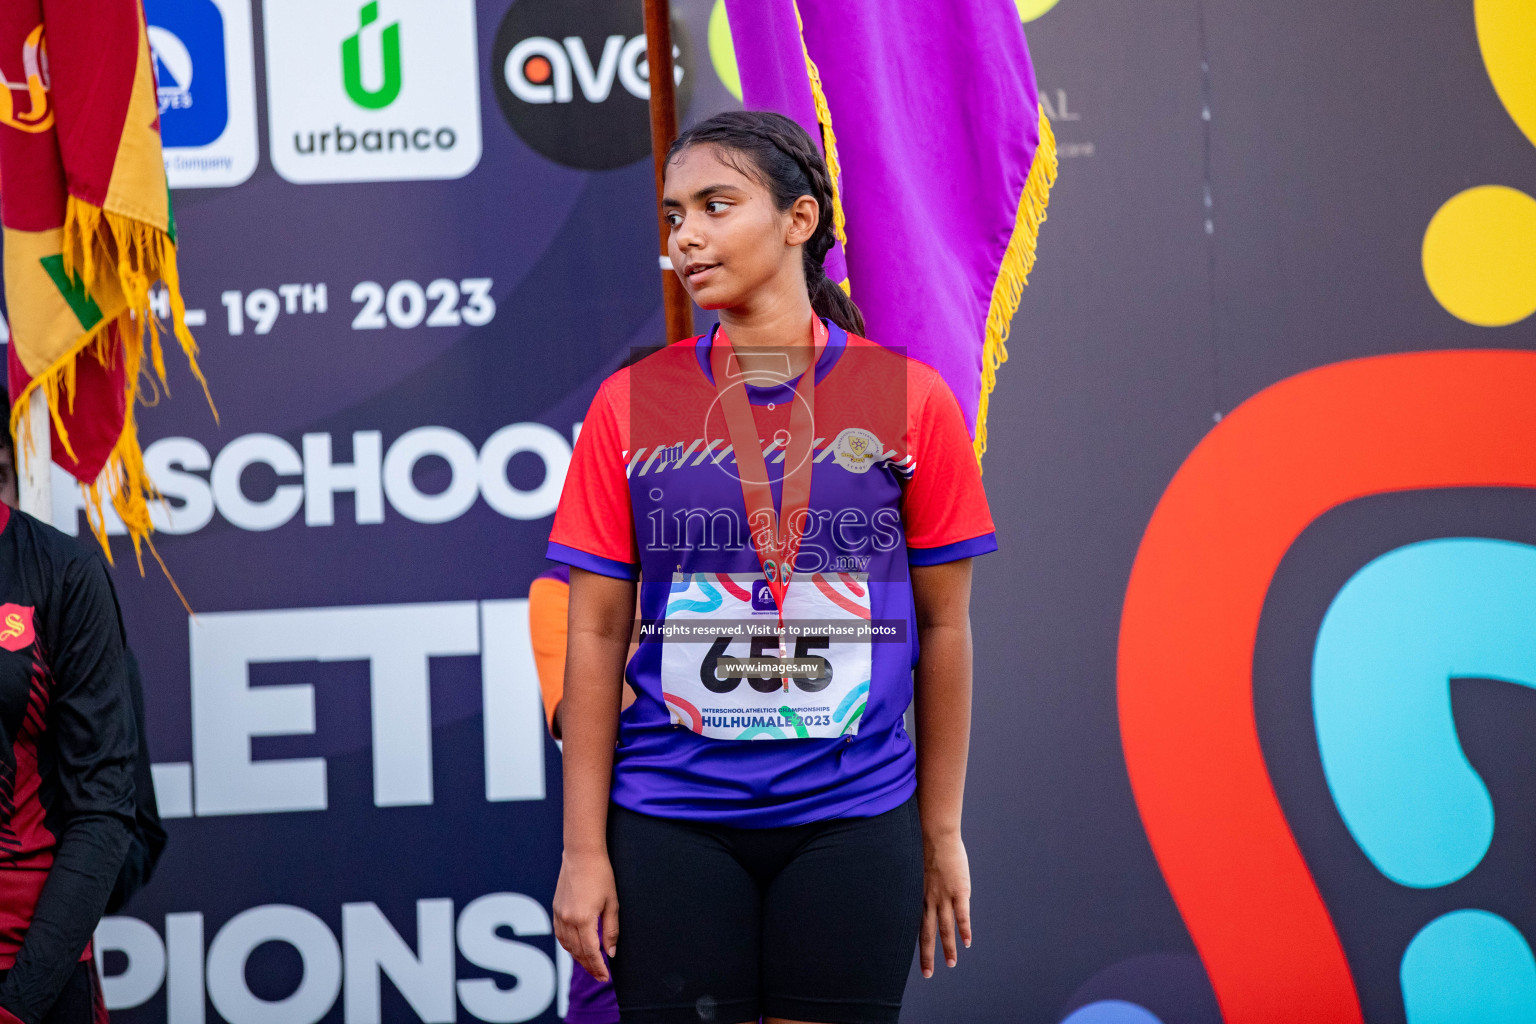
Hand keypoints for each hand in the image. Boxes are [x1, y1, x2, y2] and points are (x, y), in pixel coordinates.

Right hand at [553, 848, 618, 982]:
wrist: (581, 855)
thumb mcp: (612, 902)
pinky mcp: (555, 909)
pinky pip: (560, 935)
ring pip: (567, 946)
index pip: (591, 952)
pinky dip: (568, 945)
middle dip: (589, 966)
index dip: (598, 967)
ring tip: (590, 964)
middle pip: (578, 952)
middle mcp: (568, 920)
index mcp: (584, 919)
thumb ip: (611, 930)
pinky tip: (576, 948)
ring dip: (578, 958)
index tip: (606, 977)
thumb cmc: (601, 875)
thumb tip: (610, 952)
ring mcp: (559, 915)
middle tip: (600, 975)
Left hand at [919, 831, 971, 977]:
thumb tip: (912, 882)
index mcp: (916, 895)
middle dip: (927, 955)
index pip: (915, 925)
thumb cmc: (922, 844)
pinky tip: (966, 943)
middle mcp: (928, 900)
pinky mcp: (959, 891)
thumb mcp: (913, 866)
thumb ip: (915, 879)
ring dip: (948, 948)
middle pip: (927, 933)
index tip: (915, 955)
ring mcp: (944, 896)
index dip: (916, 942)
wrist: (934, 833)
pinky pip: (962, 915)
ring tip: (951, 964)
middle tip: (928, 974)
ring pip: (946, 928)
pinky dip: (964, 930)